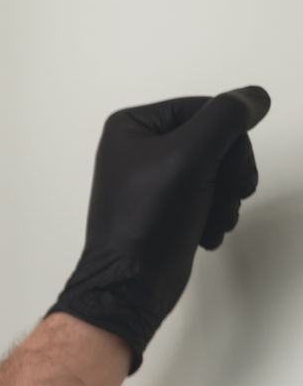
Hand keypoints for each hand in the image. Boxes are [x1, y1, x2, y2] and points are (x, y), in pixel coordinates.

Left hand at [52, 85, 270, 368]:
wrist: (130, 289)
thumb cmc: (151, 217)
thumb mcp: (191, 155)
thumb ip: (226, 118)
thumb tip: (256, 97)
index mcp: (132, 126)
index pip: (206, 110)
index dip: (229, 140)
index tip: (230, 172)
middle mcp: (140, 149)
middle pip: (215, 141)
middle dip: (229, 173)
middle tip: (229, 197)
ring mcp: (154, 181)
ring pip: (217, 171)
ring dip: (225, 198)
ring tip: (214, 221)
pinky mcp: (166, 210)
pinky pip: (207, 197)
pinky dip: (214, 215)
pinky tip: (205, 235)